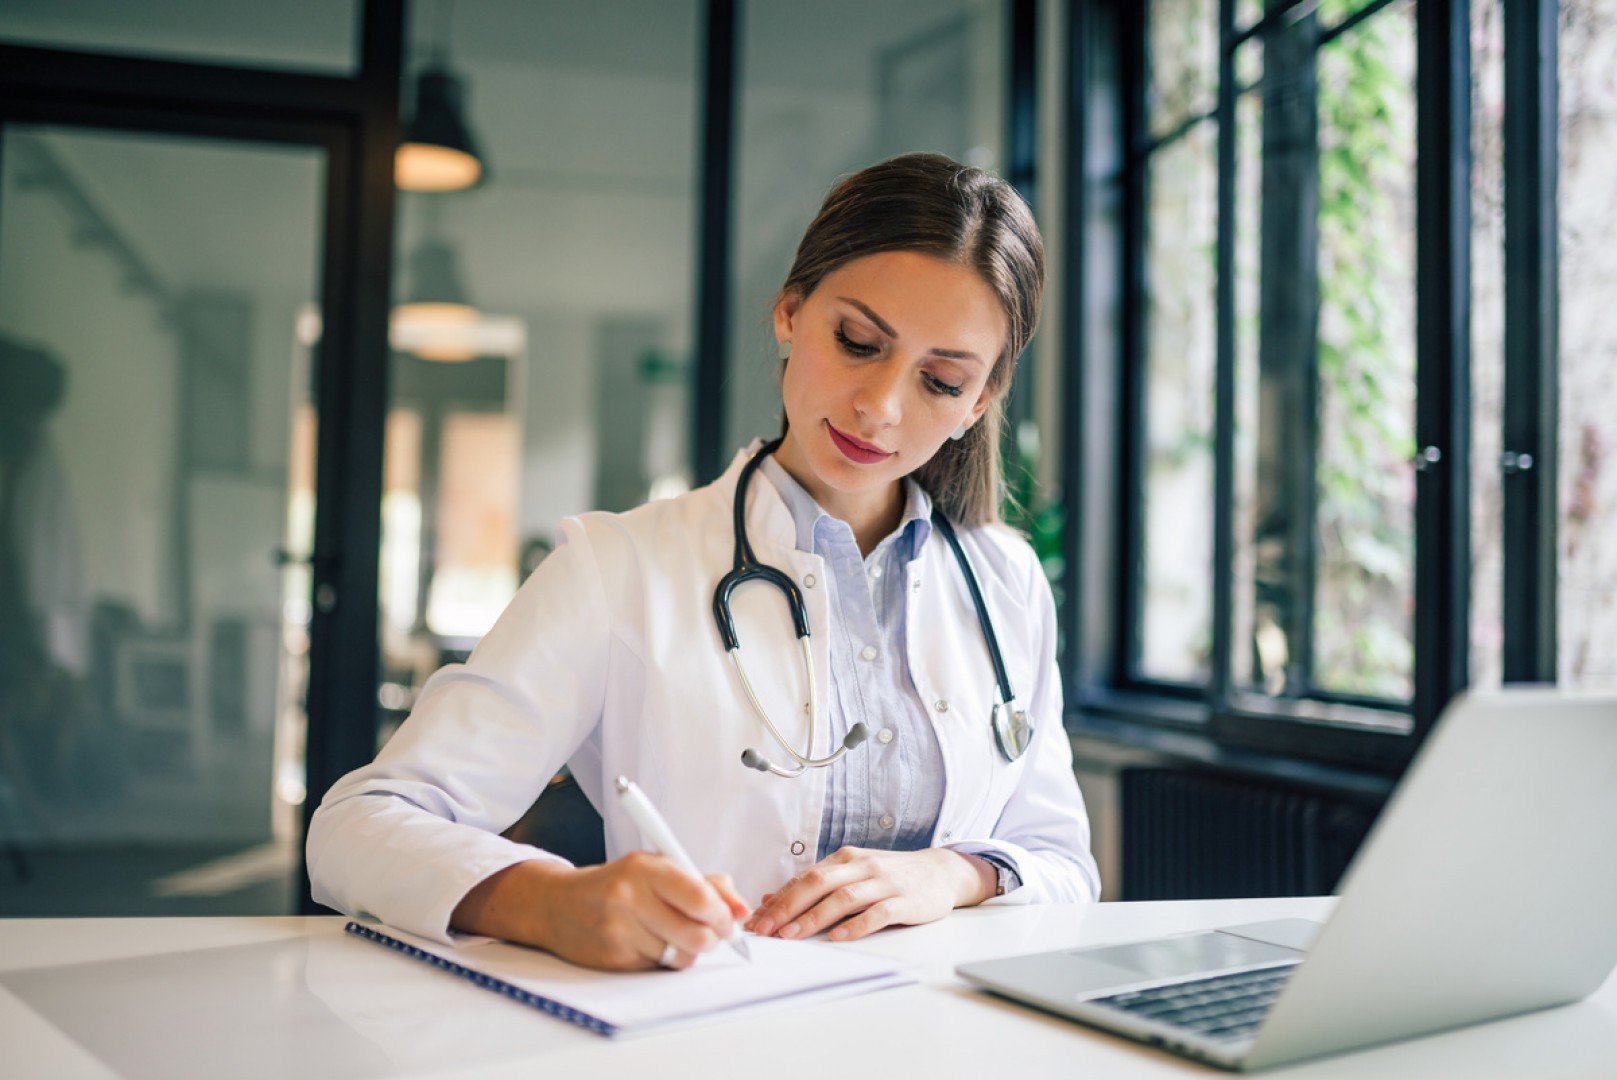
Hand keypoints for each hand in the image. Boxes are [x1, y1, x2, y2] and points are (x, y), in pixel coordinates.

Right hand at [450, 853, 749, 970]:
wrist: (558, 905)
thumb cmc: (620, 884)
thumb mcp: (658, 869)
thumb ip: (704, 883)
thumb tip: (742, 909)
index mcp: (645, 868)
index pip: (698, 896)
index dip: (723, 913)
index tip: (731, 919)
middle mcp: (629, 898)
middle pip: (696, 935)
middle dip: (713, 939)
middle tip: (714, 934)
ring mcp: (619, 931)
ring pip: (680, 957)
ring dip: (688, 951)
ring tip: (676, 935)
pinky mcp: (613, 958)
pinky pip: (657, 968)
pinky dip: (663, 960)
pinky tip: (650, 944)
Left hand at [745, 847, 995, 942]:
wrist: (941, 872)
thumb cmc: (891, 877)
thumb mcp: (853, 874)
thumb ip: (818, 886)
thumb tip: (773, 898)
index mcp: (846, 858)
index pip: (805, 877)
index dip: (780, 899)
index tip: (757, 920)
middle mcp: (862, 866)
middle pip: (818, 883)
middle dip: (788, 907)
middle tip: (766, 929)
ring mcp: (885, 882)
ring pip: (844, 897)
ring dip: (814, 917)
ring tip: (792, 935)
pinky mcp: (906, 900)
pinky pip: (878, 913)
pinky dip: (856, 926)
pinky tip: (838, 938)